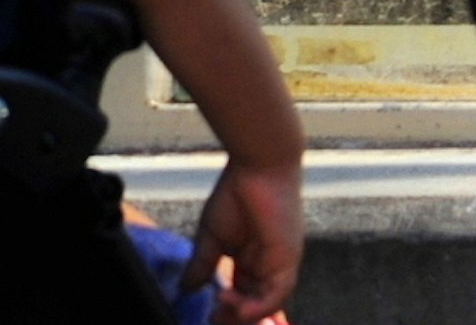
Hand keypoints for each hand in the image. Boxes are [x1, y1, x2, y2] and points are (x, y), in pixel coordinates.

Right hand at [191, 156, 301, 322]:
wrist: (259, 166)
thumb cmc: (236, 193)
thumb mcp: (211, 237)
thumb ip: (201, 265)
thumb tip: (187, 290)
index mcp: (251, 258)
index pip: (243, 294)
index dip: (226, 309)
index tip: (208, 314)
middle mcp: (268, 263)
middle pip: (256, 302)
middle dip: (235, 317)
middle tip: (214, 319)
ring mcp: (280, 260)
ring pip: (269, 301)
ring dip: (246, 314)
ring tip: (223, 313)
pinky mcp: (288, 256)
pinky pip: (279, 291)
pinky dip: (260, 306)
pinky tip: (238, 306)